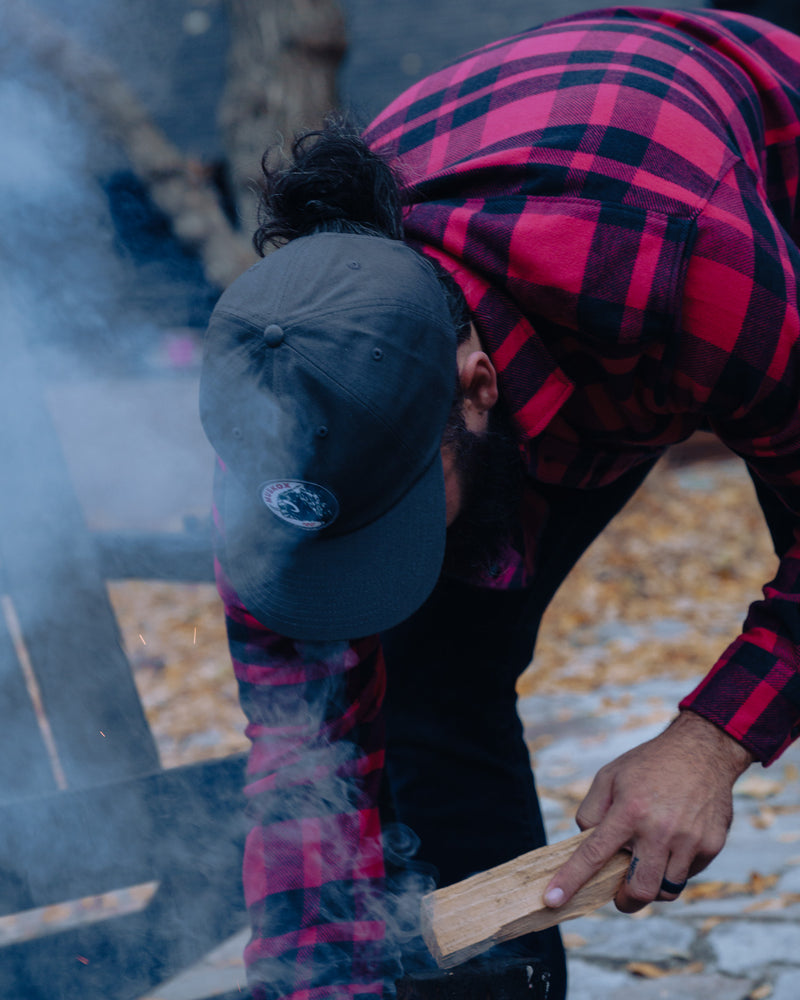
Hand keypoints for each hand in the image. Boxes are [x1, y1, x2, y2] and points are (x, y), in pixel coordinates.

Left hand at [543, 710, 753, 912]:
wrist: (702, 750)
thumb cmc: (649, 764)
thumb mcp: (609, 776)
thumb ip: (591, 811)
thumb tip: (584, 846)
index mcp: (629, 810)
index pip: (594, 854)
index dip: (571, 880)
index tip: (553, 900)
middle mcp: (660, 829)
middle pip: (639, 890)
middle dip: (624, 900)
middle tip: (619, 892)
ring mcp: (689, 840)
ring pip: (666, 890)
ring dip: (651, 886)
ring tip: (647, 863)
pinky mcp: (711, 846)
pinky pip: (687, 875)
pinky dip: (673, 870)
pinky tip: (671, 846)